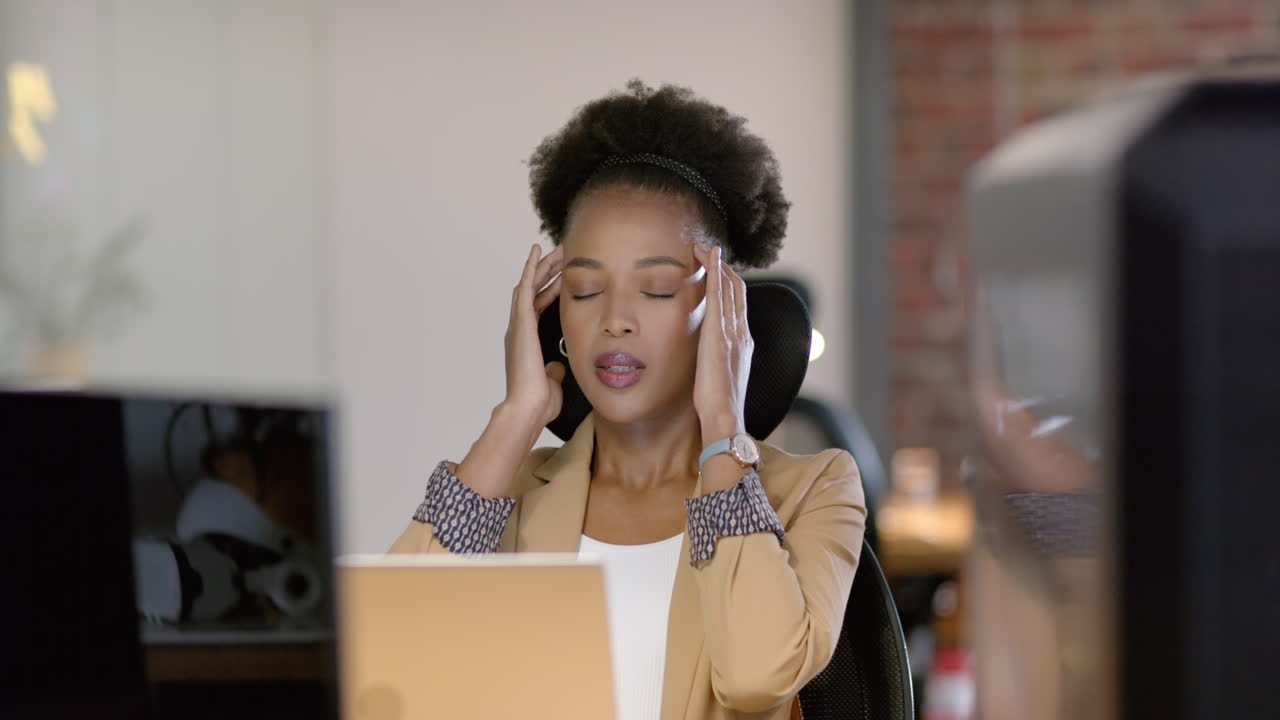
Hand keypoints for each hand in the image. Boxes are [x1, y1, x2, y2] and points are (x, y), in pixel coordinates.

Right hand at [503, 243, 565, 428]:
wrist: (529, 408)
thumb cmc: (540, 402)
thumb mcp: (552, 380)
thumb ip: (553, 370)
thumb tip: (557, 367)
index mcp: (527, 341)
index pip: (540, 306)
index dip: (552, 289)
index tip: (565, 276)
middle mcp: (519, 330)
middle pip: (534, 291)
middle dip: (548, 272)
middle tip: (563, 254)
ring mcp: (518, 325)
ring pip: (530, 285)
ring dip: (543, 266)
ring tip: (558, 249)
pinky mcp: (520, 323)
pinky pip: (525, 288)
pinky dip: (530, 268)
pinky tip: (537, 251)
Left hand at [691, 243, 751, 441]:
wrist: (725, 418)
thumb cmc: (719, 407)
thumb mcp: (721, 378)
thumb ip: (718, 361)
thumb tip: (709, 358)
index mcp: (743, 342)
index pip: (738, 304)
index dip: (728, 283)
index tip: (716, 270)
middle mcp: (742, 332)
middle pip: (736, 289)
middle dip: (722, 267)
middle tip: (707, 250)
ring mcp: (732, 331)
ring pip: (728, 287)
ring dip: (716, 264)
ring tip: (703, 247)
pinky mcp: (719, 333)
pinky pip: (718, 294)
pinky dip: (714, 272)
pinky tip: (708, 257)